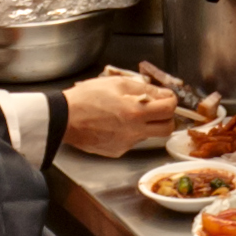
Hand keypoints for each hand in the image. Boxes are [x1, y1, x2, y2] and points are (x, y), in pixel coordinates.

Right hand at [61, 69, 177, 156]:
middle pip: (166, 129)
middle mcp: (134, 132)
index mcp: (136, 113)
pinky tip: (114, 123)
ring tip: (127, 112)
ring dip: (146, 124)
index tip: (166, 96)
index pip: (169, 109)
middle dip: (166, 117)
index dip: (171, 100)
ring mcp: (125, 144)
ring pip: (148, 135)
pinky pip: (131, 141)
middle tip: (156, 107)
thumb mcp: (117, 84)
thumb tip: (162, 93)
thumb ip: (144, 89)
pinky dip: (129, 132)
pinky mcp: (116, 151)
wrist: (63, 118)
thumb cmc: (86, 97)